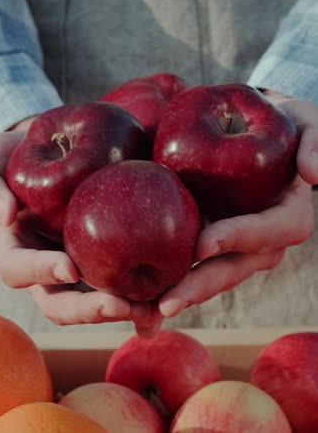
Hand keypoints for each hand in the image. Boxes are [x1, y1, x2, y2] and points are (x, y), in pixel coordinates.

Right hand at [0, 117, 161, 335]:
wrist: (58, 145)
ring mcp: (81, 264)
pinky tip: (168, 301)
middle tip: (120, 306)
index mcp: (16, 249)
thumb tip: (3, 215)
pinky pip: (127, 283)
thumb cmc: (20, 154)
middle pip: (60, 303)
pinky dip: (146, 297)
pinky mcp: (111, 256)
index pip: (17, 269)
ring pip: (97, 301)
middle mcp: (47, 266)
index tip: (68, 267)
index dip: (39, 272)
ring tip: (153, 311)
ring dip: (123, 312)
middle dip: (87, 310)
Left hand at [158, 93, 316, 317]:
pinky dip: (166, 288)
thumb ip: (315, 141)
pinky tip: (138, 308)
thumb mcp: (305, 122)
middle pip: (232, 268)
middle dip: (200, 286)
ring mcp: (232, 248)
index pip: (267, 232)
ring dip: (179, 295)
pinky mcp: (207, 244)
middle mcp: (260, 241)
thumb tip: (314, 174)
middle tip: (166, 304)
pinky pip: (190, 268)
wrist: (249, 129)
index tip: (203, 244)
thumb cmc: (279, 125)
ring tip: (146, 315)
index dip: (238, 237)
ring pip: (208, 277)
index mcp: (286, 216)